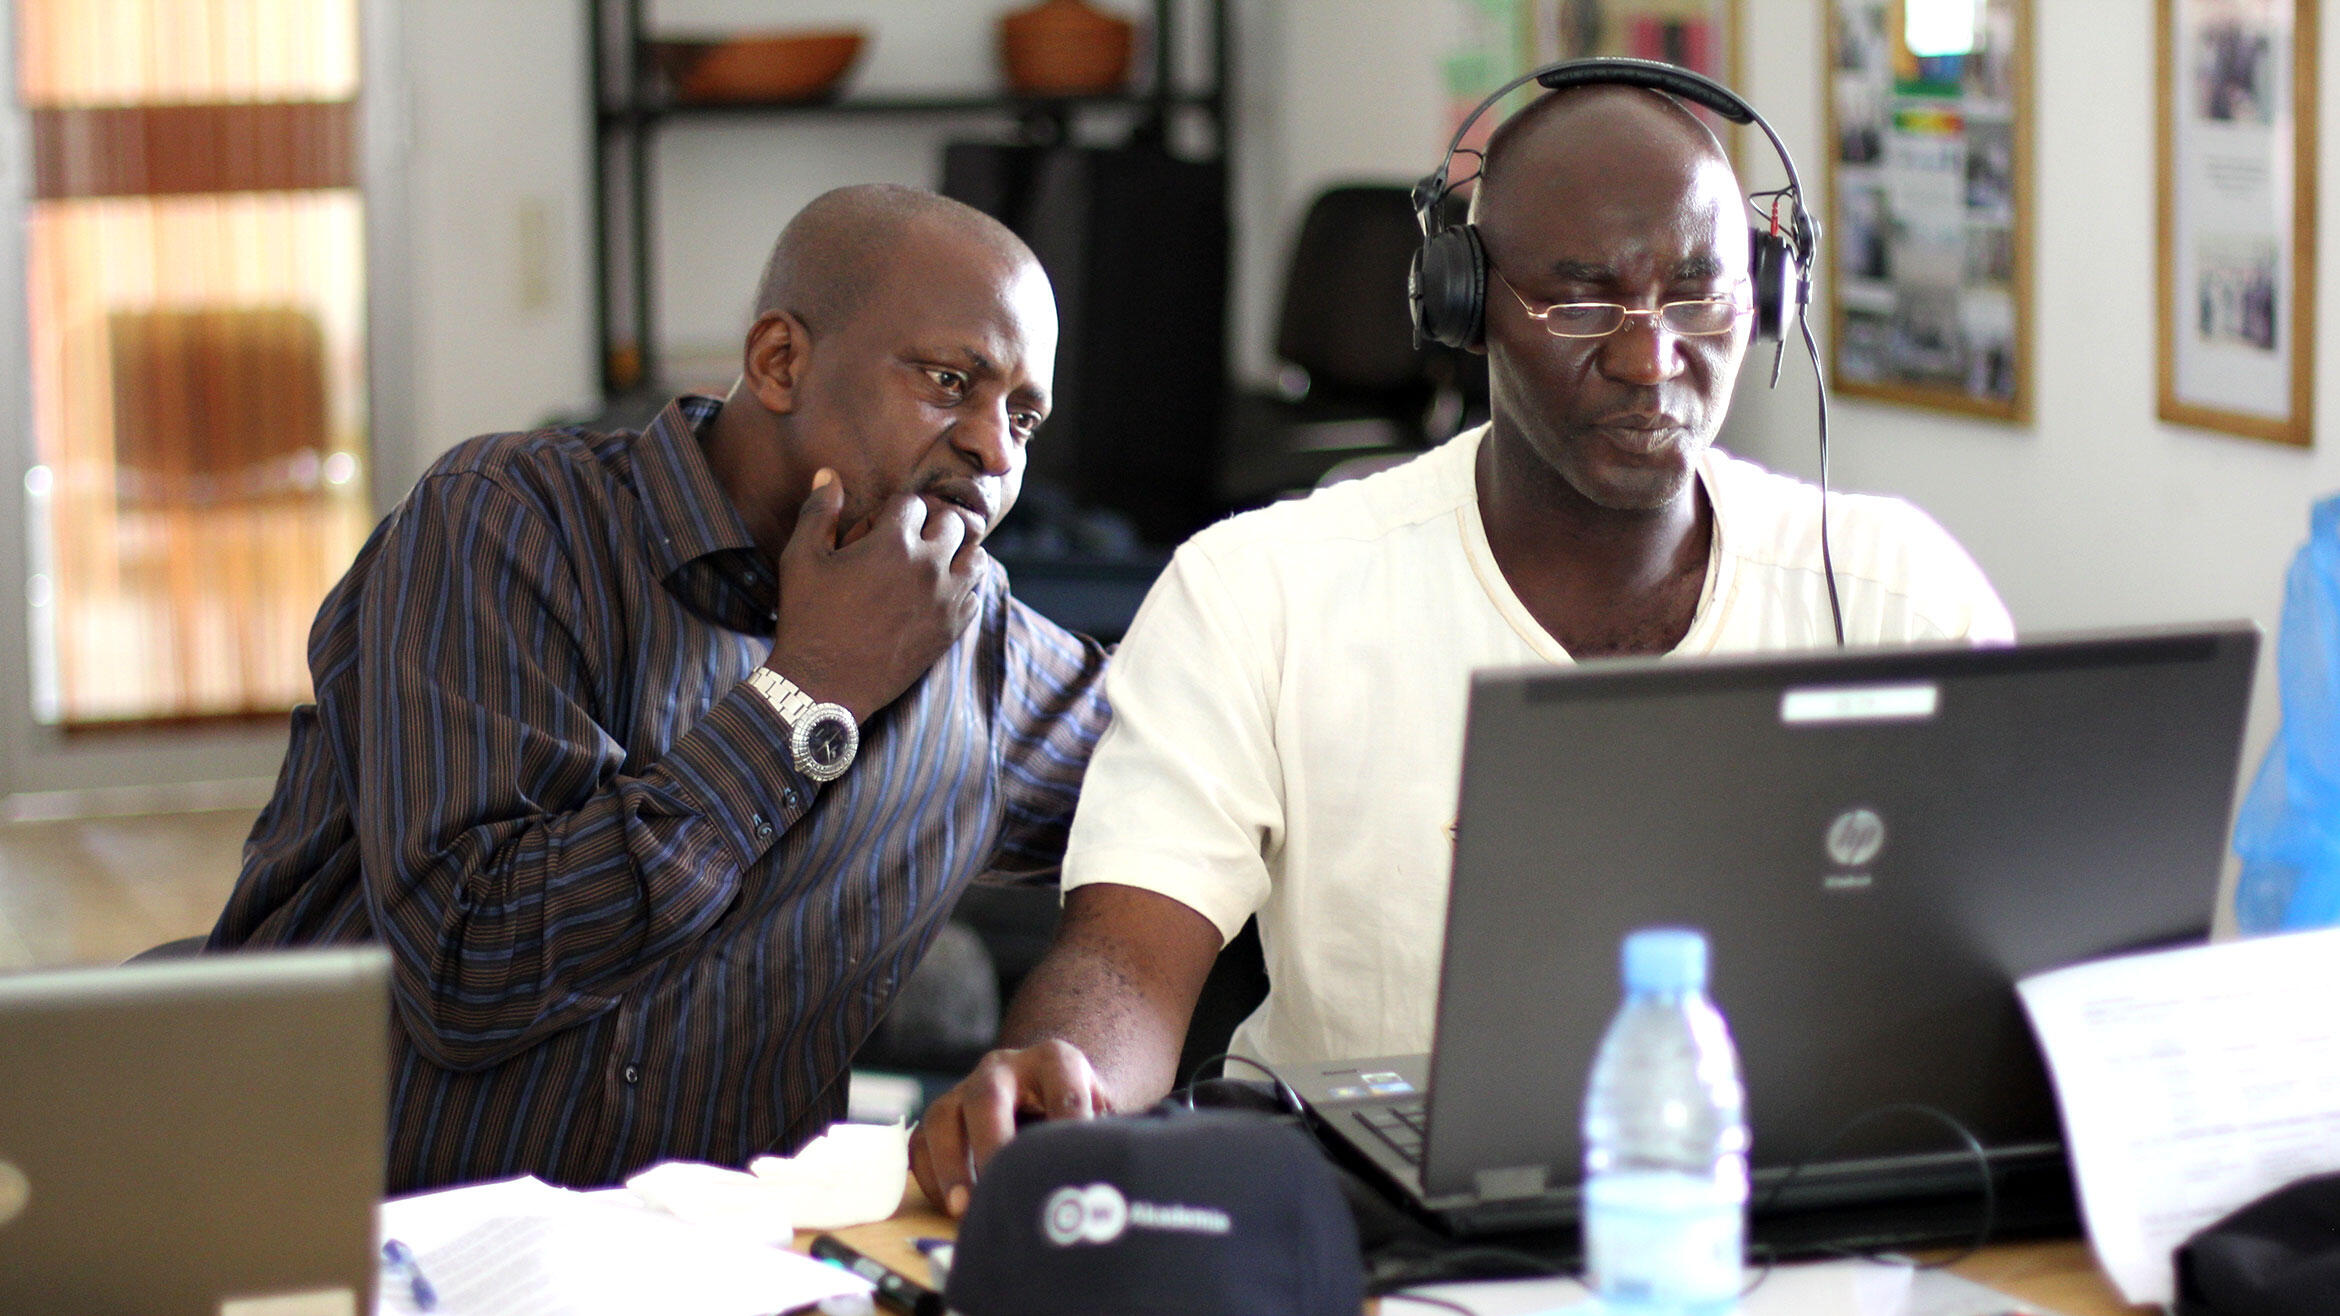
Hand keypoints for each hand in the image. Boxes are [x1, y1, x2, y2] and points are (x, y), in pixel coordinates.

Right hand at [767, 469, 985, 722]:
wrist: (823, 686)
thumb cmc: (807, 618)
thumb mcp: (801, 559)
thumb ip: (819, 512)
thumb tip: (829, 474)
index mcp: (893, 543)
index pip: (913, 502)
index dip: (895, 510)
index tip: (881, 527)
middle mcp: (928, 567)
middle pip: (952, 522)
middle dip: (931, 525)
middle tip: (908, 540)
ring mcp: (946, 600)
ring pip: (975, 556)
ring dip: (956, 552)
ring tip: (931, 561)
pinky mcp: (953, 629)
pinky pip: (975, 594)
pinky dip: (963, 587)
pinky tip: (937, 592)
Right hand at [910, 1040, 1111, 1216]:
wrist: (1047, 1086)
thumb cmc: (1077, 1110)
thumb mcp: (1100, 1112)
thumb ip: (1095, 1139)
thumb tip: (1090, 1181)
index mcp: (1054, 1061)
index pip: (1064, 1090)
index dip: (1068, 1126)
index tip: (1070, 1167)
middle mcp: (1004, 1067)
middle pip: (987, 1098)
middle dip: (991, 1146)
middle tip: (999, 1187)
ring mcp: (966, 1087)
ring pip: (942, 1118)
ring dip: (951, 1166)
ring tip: (964, 1208)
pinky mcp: (942, 1114)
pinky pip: (922, 1143)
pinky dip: (932, 1178)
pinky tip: (952, 1208)